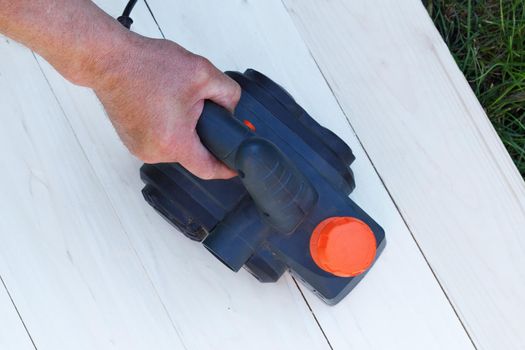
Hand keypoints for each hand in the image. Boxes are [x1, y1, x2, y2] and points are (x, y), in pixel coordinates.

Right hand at [91, 34, 240, 178]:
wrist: (107, 60)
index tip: (235, 166)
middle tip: (198, 106)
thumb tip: (232, 109)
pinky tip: (165, 106)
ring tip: (177, 102)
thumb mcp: (202, 73)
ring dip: (184, 130)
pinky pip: (160, 141)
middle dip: (202, 134)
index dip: (226, 169)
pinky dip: (168, 128)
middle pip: (192, 154)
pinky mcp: (132, 141)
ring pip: (176, 147)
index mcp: (174, 142)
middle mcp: (154, 152)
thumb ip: (228, 94)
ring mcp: (140, 148)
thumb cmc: (144, 66)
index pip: (208, 169)